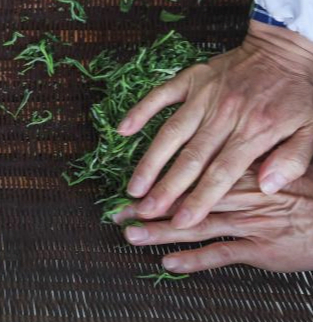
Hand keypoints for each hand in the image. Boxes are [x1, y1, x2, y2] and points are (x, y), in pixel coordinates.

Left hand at [116, 167, 312, 272]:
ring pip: (197, 225)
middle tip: (118, 211)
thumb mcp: (282, 161)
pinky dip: (195, 259)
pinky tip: (168, 262)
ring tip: (131, 234)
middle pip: (185, 199)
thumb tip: (212, 150)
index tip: (134, 185)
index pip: (192, 173)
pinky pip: (222, 253)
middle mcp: (242, 195)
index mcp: (243, 171)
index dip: (160, 179)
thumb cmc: (310, 192)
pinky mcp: (262, 249)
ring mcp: (250, 223)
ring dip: (161, 232)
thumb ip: (247, 158)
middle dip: (151, 206)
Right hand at [119, 20, 312, 228]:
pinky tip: (123, 130)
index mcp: (255, 130)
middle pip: (190, 158)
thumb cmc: (299, 92)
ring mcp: (204, 95)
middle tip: (147, 212)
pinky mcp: (192, 78)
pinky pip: (160, 95)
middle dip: (167, 188)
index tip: (182, 221)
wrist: (287, 47)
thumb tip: (267, 186)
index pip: (222, 173)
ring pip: (171, 133)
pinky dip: (140, 111)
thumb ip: (293, 159)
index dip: (200, 199)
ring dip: (150, 161)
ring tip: (134, 187)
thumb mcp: (312, 128)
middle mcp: (224, 115)